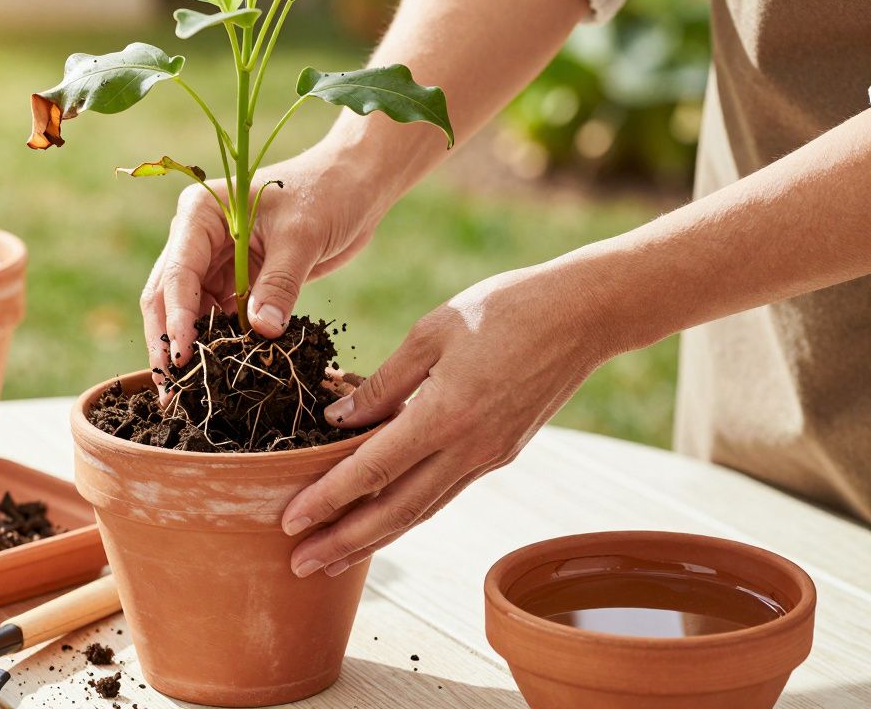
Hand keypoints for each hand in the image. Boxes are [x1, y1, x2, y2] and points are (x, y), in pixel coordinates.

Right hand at [140, 146, 388, 386]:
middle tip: (170, 391)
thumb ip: (279, 284)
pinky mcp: (237, 283)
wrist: (354, 186)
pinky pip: (219, 319)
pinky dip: (219, 345)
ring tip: (188, 394)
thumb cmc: (327, 193)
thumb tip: (260, 333)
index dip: (177, 318)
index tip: (182, 358)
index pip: (178, 272)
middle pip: (168, 297)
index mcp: (199, 214)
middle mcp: (197, 239)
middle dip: (167, 343)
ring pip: (189, 314)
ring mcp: (215, 262)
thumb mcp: (302, 237)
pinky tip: (218, 375)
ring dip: (190, 350)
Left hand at [280, 263, 616, 577]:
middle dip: (343, 542)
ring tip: (333, 557)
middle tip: (299, 566)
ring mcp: (489, 456)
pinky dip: (408, 513)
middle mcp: (468, 448)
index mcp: (445, 414)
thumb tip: (337, 420)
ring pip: (421, 510)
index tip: (290, 522)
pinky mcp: (501, 453)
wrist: (584, 314)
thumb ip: (383, 383)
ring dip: (374, 539)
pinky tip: (382, 521)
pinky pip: (444, 492)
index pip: (372, 470)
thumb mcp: (432, 332)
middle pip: (394, 511)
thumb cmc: (504, 309)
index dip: (327, 500)